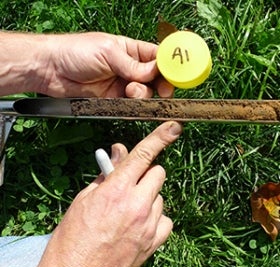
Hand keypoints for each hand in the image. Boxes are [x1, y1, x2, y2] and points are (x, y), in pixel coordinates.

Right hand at [29, 121, 181, 266]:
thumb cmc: (73, 238)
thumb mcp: (85, 198)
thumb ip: (108, 173)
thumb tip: (120, 152)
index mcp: (116, 190)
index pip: (142, 155)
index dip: (159, 138)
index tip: (173, 127)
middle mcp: (137, 205)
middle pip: (158, 173)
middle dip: (145, 173)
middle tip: (129, 183)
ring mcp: (149, 225)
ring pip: (159, 196)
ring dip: (148, 196)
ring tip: (128, 210)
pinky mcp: (155, 242)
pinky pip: (164, 218)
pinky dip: (154, 217)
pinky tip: (139, 224)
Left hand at [39, 32, 173, 97]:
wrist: (51, 70)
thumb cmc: (76, 52)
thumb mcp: (108, 52)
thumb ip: (132, 65)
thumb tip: (155, 72)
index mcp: (130, 50)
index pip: (157, 57)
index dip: (169, 66)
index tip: (177, 75)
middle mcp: (129, 68)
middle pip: (155, 79)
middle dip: (160, 85)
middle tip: (162, 90)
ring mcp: (122, 85)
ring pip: (144, 93)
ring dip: (142, 94)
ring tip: (130, 91)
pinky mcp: (113, 100)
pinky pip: (130, 105)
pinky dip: (133, 105)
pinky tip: (128, 100)